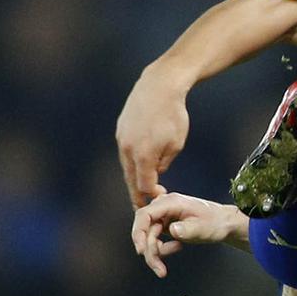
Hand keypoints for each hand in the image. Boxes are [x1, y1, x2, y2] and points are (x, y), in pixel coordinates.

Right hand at [116, 64, 190, 208]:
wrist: (158, 87)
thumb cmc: (173, 116)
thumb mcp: (176, 144)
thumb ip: (163, 163)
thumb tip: (154, 173)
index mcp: (142, 156)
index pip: (143, 186)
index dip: (150, 196)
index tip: (159, 200)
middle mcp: (127, 149)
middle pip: (130, 179)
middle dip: (136, 195)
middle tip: (141, 208)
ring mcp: (121, 139)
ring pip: (126, 166)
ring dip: (133, 178)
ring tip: (139, 190)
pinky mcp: (120, 130)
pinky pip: (125, 152)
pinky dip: (131, 162)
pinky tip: (138, 166)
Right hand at [131, 192, 249, 277]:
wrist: (224, 224)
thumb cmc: (216, 222)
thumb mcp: (203, 228)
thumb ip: (188, 229)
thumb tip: (172, 230)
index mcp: (172, 202)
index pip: (144, 215)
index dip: (138, 232)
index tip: (141, 250)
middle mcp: (164, 207)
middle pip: (144, 229)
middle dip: (149, 250)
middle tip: (158, 268)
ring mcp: (164, 216)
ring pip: (148, 237)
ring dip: (155, 253)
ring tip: (166, 265)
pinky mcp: (165, 225)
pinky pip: (154, 239)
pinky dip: (161, 249)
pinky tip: (177, 247)